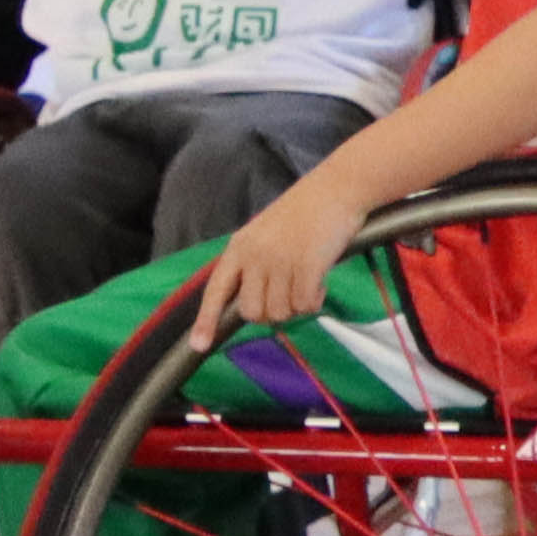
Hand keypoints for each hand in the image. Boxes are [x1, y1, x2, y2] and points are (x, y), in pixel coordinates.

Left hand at [190, 177, 365, 343]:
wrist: (336, 189)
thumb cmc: (304, 213)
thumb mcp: (264, 234)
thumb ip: (253, 265)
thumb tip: (254, 307)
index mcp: (240, 247)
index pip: (216, 289)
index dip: (206, 319)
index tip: (200, 346)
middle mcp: (255, 256)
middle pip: (252, 312)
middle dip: (271, 312)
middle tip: (289, 294)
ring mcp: (279, 262)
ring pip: (280, 313)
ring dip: (296, 305)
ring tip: (307, 281)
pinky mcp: (306, 267)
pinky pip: (305, 306)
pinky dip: (315, 300)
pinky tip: (321, 280)